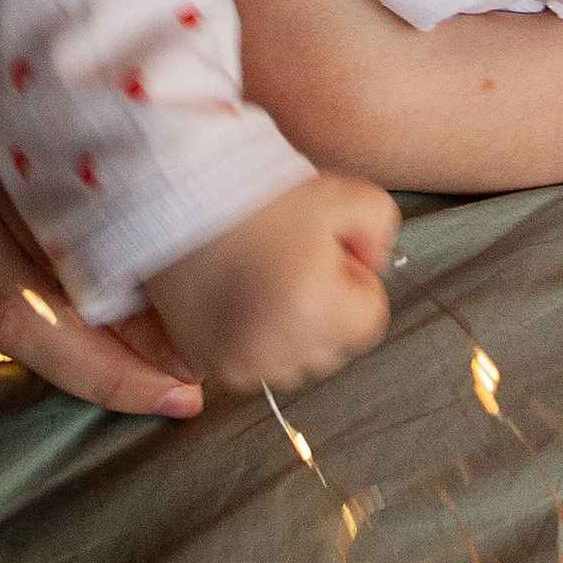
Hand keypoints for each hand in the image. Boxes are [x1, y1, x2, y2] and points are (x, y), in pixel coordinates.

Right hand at [0, 28, 204, 417]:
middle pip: (14, 318)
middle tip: (176, 392)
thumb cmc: (58, 47)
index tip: (190, 375)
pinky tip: (87, 324)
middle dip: (104, 371)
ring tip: (150, 364)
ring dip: (75, 351)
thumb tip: (226, 270)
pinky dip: (33, 321)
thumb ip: (150, 164)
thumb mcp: (108, 85)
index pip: (47, 278)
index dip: (120, 344)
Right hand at [150, 174, 401, 392]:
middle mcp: (276, 349)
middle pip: (336, 346)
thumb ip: (382, 230)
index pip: (371, 320)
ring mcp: (240, 365)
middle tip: (294, 259)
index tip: (324, 251)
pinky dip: (259, 341)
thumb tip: (375, 268)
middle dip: (328, 308)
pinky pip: (260, 367)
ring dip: (294, 330)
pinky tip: (244, 298)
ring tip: (266, 278)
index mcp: (315, 309)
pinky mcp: (211, 368)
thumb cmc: (260, 197)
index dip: (355, 280)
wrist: (180, 201)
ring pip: (299, 361)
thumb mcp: (341, 194)